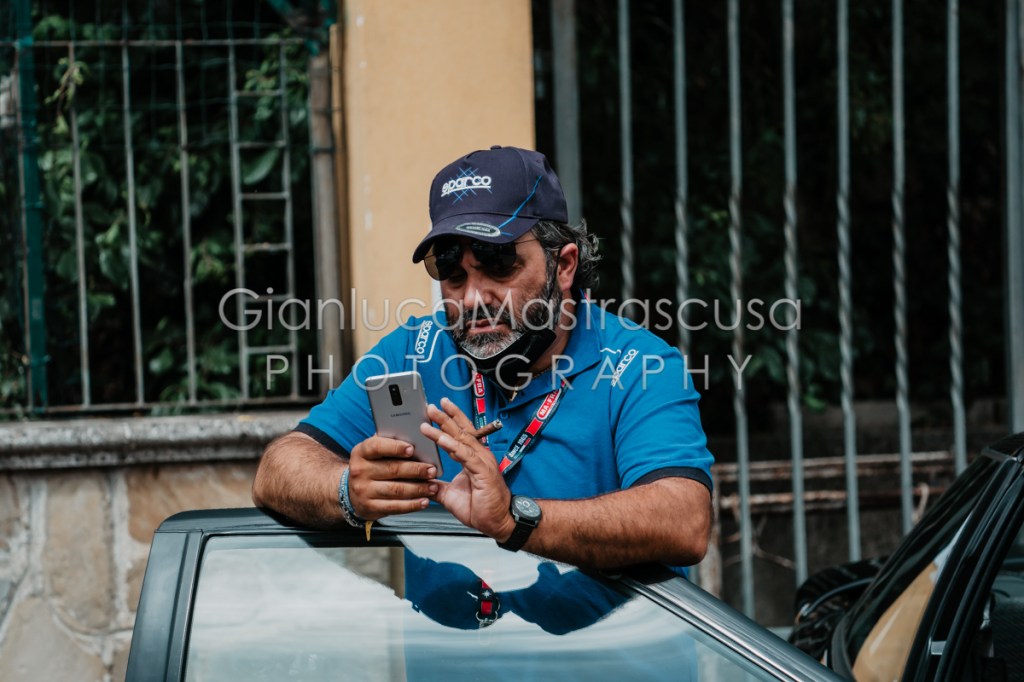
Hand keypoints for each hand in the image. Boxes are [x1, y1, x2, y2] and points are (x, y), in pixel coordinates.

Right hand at [347, 435, 438, 520]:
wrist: (352, 493)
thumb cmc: (372, 467)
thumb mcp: (374, 453)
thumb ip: (390, 444)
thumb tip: (416, 438)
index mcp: (361, 452)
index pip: (377, 446)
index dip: (395, 447)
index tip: (412, 449)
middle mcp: (359, 471)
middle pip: (392, 469)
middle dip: (416, 470)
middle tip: (432, 471)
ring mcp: (363, 490)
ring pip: (396, 489)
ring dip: (418, 489)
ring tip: (433, 487)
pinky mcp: (370, 507)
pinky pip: (394, 507)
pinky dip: (412, 505)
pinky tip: (424, 501)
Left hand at [421, 397, 515, 540]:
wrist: (497, 522)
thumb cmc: (481, 508)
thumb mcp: (451, 495)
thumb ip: (438, 486)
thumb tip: (423, 482)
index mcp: (474, 458)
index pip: (461, 434)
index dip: (450, 421)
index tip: (437, 410)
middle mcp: (479, 456)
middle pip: (461, 430)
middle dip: (445, 417)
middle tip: (431, 406)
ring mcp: (482, 462)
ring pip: (461, 439)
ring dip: (445, 427)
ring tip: (431, 417)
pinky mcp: (483, 471)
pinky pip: (465, 455)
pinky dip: (452, 446)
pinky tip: (441, 438)